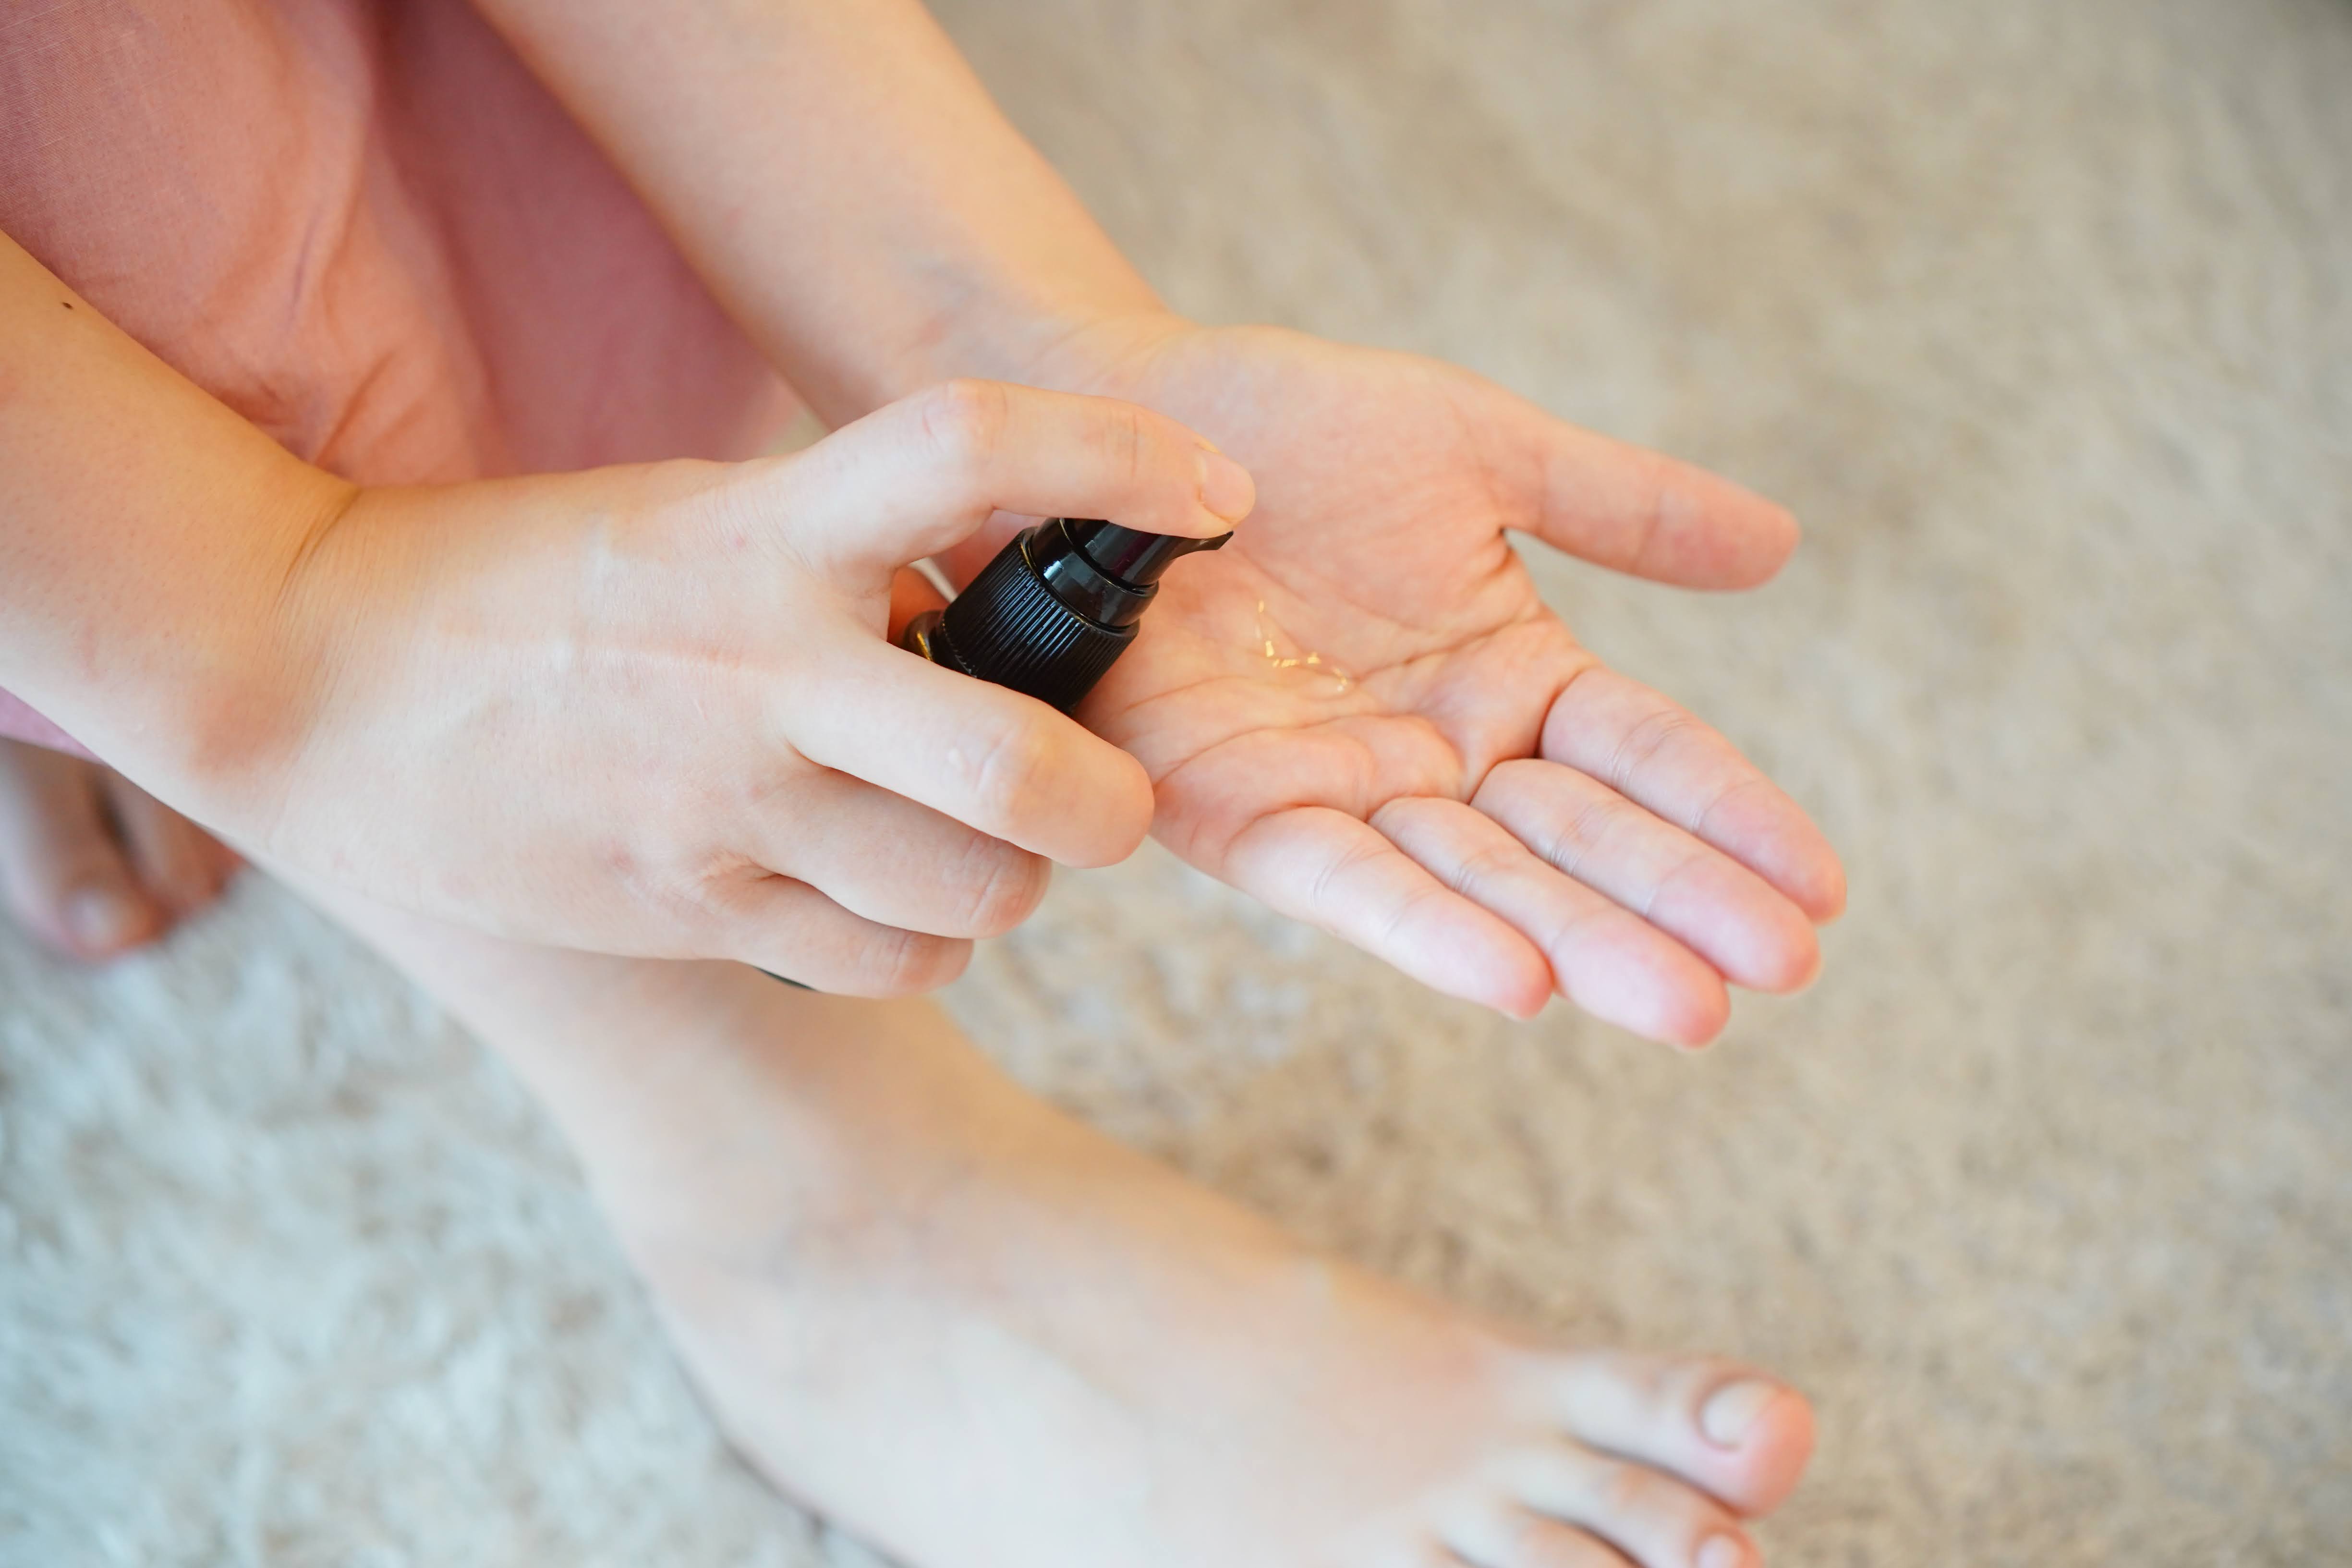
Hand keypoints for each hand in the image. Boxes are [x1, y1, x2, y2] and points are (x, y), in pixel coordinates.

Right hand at [193, 381, 1249, 991]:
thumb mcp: (695, 518)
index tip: (1213, 489)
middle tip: (1112, 793)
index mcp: (760, 529)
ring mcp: (722, 810)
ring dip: (1018, 880)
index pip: (974, 451)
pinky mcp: (690, 912)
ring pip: (973, 892)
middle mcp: (757, 672)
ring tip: (982, 843)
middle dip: (1112, 799)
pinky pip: (888, 961)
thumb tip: (991, 614)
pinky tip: (891, 898)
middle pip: (1020, 762)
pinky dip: (930, 943)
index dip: (1119, 456)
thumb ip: (841, 556)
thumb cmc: (529, 582)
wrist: (317, 682)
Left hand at [1004, 321, 1843, 1042]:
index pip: (1646, 758)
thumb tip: (1782, 545)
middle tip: (1781, 970)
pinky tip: (1521, 983)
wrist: (1111, 409)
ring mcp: (1341, 790)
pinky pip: (1342, 881)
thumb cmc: (1286, 422)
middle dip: (1677, 906)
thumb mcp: (1479, 450)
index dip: (1730, 817)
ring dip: (1584, 943)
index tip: (1821, 888)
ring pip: (1481, 882)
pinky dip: (1425, 930)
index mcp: (1510, 675)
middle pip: (1579, 842)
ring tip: (1687, 1006)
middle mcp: (1438, 754)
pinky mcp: (1233, 810)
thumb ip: (1619, 505)